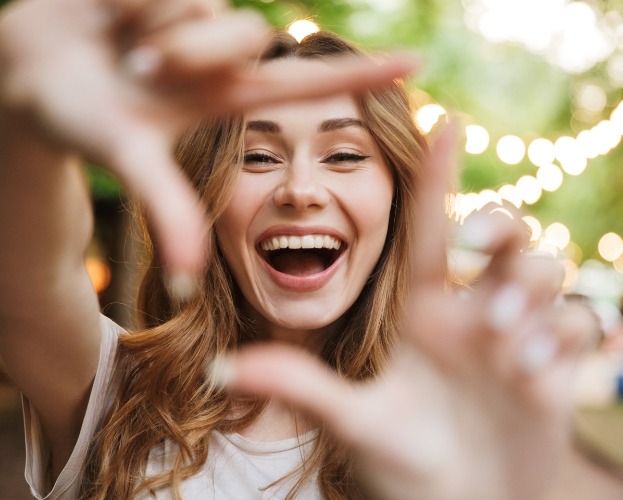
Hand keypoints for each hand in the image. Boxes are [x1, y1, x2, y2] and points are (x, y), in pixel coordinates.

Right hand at [0, 0, 415, 275]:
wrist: (24, 71)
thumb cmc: (72, 119)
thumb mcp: (126, 158)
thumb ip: (166, 209)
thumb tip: (187, 280)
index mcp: (225, 100)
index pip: (307, 88)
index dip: (361, 77)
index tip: (417, 66)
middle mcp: (219, 58)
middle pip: (245, 36)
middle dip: (189, 51)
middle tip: (139, 68)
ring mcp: (196, 18)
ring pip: (207, 7)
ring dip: (152, 25)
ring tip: (120, 47)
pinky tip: (110, 15)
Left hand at [221, 126, 593, 499]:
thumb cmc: (401, 465)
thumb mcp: (352, 421)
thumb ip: (299, 387)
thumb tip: (222, 368)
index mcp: (422, 312)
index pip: (428, 231)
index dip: (436, 176)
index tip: (441, 119)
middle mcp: (470, 313)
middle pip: (503, 236)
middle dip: (500, 228)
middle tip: (479, 249)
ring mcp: (515, 336)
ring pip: (544, 273)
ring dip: (529, 295)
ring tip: (503, 346)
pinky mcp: (553, 365)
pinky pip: (575, 325)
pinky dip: (560, 338)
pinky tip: (532, 374)